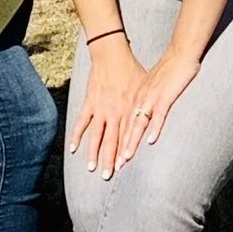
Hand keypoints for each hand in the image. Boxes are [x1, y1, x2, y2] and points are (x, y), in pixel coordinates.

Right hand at [72, 36, 148, 176]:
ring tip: (92, 168)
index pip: (128, 136)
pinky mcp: (90, 102)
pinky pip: (82, 122)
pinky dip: (77, 135)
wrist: (113, 54)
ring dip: (94, 153)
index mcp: (130, 110)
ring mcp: (101, 109)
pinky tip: (74, 149)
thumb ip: (148, 103)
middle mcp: (115, 113)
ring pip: (97, 136)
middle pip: (112, 141)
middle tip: (108, 176)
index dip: (126, 153)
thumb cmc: (132, 69)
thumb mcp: (145, 87)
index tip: (124, 168)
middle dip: (110, 160)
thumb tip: (158, 114)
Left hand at [120, 51, 201, 164]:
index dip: (116, 143)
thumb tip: (142, 111)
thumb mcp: (151, 85)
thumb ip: (145, 99)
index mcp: (135, 98)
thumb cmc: (168, 70)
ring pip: (138, 124)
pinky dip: (154, 128)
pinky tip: (151, 141)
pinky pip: (158, 115)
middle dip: (119, 149)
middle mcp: (139, 99)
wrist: (180, 54)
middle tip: (114, 167)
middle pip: (126, 128)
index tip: (110, 159)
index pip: (123, 124)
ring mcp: (151, 98)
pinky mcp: (164, 96)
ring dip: (131, 142)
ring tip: (125, 159)